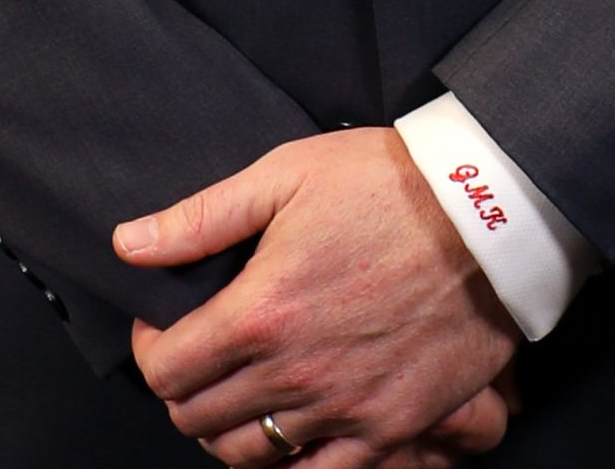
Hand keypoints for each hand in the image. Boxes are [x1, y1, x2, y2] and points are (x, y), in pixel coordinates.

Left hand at [114, 127, 522, 464]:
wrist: (486, 214)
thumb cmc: (384, 183)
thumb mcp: (284, 175)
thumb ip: (200, 219)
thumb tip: (128, 245)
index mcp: (261, 311)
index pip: (168, 370)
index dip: (151, 349)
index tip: (164, 327)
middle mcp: (294, 373)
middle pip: (198, 420)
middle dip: (183, 389)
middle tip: (200, 354)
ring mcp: (343, 409)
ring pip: (249, 456)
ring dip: (229, 429)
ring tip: (241, 391)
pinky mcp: (390, 429)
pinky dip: (292, 464)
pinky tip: (291, 432)